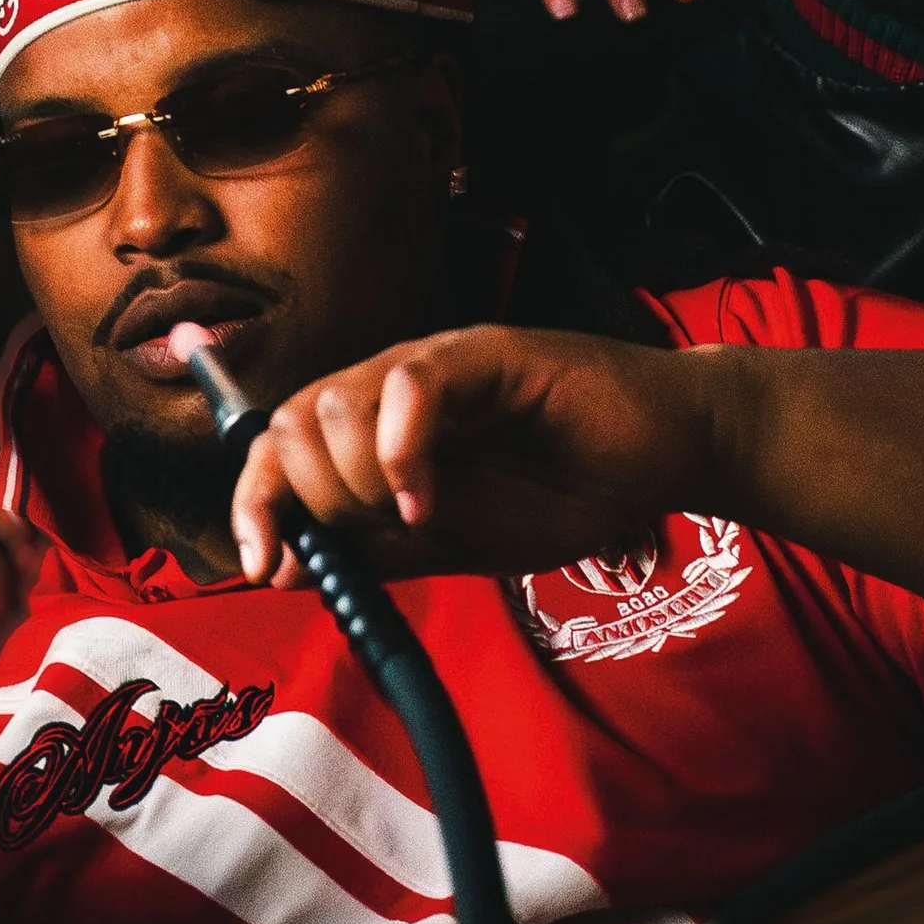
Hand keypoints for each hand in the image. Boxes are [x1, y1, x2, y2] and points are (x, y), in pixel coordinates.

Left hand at [232, 324, 721, 587]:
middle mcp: (395, 389)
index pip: (281, 447)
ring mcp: (439, 365)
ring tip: (419, 514)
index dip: (255, 502)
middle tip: (380, 533)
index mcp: (381, 429)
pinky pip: (409, 386)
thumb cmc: (572, 489)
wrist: (667, 456)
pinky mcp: (486, 354)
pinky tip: (430, 499)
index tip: (261, 565)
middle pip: (291, 423)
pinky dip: (402, 453)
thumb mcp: (457, 545)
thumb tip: (284, 568)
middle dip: (314, 498)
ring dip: (358, 480)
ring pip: (336, 403)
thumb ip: (377, 553)